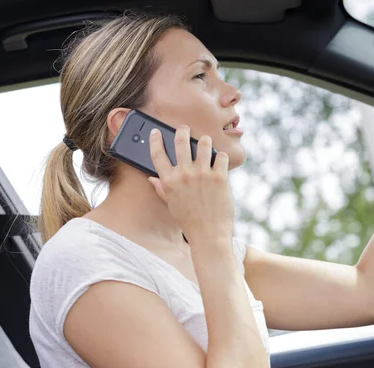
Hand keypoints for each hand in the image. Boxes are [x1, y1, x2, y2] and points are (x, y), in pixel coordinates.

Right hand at [147, 125, 233, 243]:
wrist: (209, 234)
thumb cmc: (189, 221)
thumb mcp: (171, 205)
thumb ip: (162, 189)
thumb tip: (152, 178)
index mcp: (169, 181)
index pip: (157, 154)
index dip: (154, 140)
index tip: (155, 132)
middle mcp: (184, 174)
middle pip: (180, 142)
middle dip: (182, 131)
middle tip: (184, 128)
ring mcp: (203, 174)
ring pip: (204, 144)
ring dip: (205, 141)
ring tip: (206, 143)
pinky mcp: (220, 177)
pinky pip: (221, 156)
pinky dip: (221, 156)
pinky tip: (220, 160)